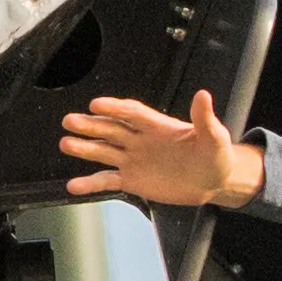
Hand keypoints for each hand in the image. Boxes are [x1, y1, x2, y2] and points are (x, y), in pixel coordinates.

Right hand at [58, 90, 262, 214]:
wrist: (214, 181)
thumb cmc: (215, 155)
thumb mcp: (214, 136)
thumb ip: (204, 118)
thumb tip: (203, 95)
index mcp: (158, 126)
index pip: (132, 113)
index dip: (115, 108)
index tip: (97, 104)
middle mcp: (141, 140)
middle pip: (111, 129)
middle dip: (91, 125)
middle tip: (70, 121)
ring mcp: (134, 160)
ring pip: (105, 152)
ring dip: (85, 148)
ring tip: (65, 144)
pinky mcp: (133, 180)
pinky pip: (108, 180)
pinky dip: (91, 183)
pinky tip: (74, 185)